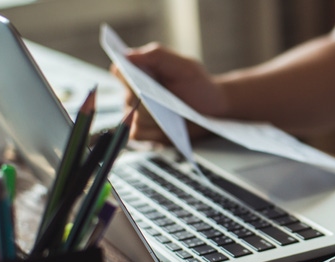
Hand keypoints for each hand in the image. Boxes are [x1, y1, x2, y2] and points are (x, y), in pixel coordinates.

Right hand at [110, 43, 228, 142]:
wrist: (214, 108)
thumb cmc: (198, 84)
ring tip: (170, 113)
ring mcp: (139, 114)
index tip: (137, 79)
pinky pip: (137, 133)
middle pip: (126, 98)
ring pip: (131, 118)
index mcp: (140, 73)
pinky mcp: (147, 132)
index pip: (119, 71)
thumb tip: (127, 55)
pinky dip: (150, 131)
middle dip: (143, 99)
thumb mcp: (184, 66)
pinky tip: (167, 127)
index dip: (125, 75)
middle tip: (160, 99)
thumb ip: (157, 55)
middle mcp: (135, 93)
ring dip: (149, 116)